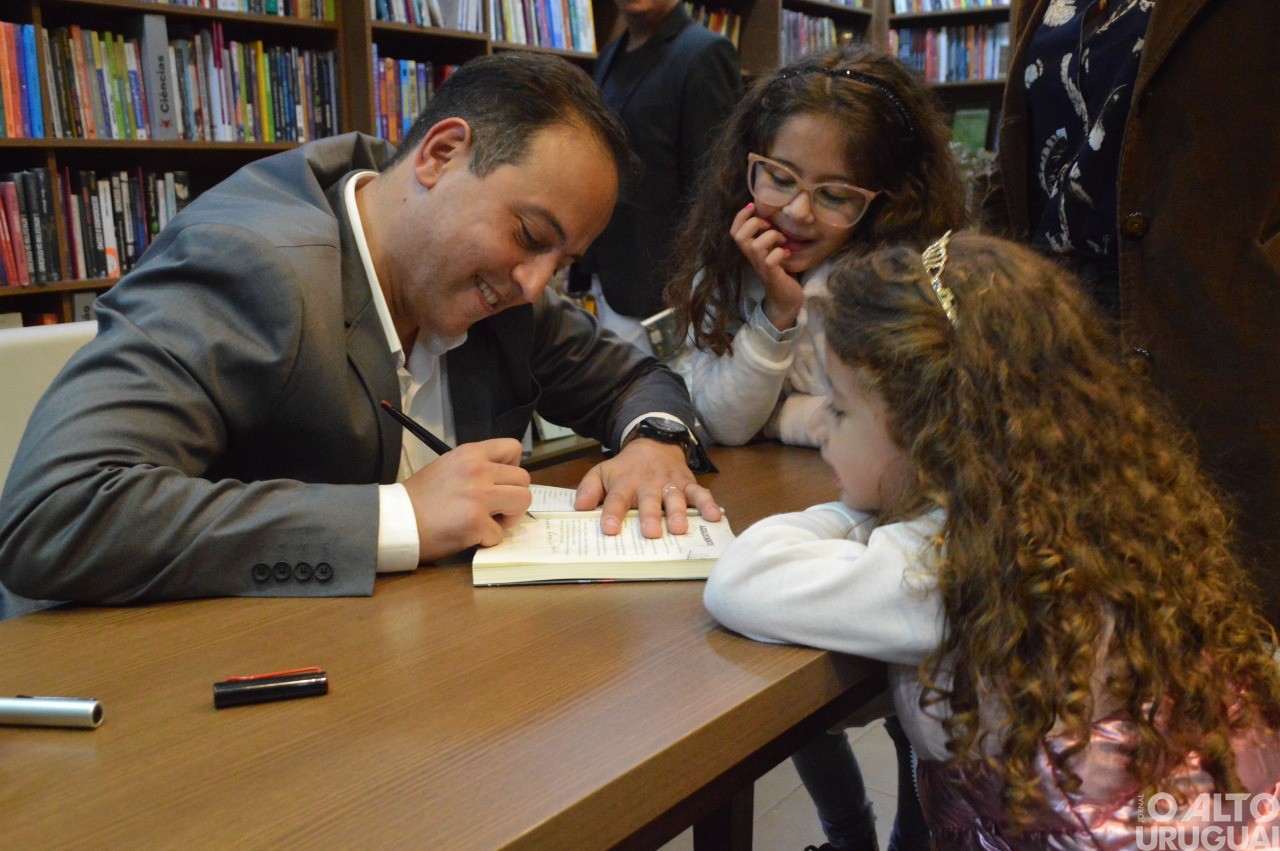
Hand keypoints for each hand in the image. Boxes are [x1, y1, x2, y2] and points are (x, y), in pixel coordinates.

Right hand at [401, 438, 531, 561]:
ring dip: (510, 517)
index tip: (501, 482)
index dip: (513, 467)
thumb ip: (475, 469)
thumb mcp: (447, 468)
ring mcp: (478, 496)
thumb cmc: (418, 498)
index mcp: (470, 454)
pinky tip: (470, 536)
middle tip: (496, 509)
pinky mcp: (475, 522)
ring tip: (491, 522)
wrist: (395, 521)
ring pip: (523, 501)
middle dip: (514, 497)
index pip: (513, 448)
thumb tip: (501, 482)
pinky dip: (488, 540)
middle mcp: (477, 470)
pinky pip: (500, 534)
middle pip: (523, 479)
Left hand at [574, 439, 720, 537]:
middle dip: (650, 516)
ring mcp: (670, 483)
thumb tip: (579, 508)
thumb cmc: (626, 467)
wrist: (654, 443)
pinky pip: (700, 493)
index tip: (610, 529)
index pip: (616, 499)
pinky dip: (708, 504)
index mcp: (625, 482)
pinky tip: (714, 516)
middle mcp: (648, 483)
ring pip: (675, 498)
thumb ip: (589, 489)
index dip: (612, 514)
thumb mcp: (602, 472)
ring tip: (679, 529)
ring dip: (678, 513)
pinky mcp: (688, 483)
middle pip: (649, 501)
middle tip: (651, 533)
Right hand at [731, 203, 804, 330]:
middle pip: (739, 236)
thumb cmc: (781, 272)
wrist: (786, 299)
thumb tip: (774, 213)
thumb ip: (768, 236)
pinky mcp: (772, 275)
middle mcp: (752, 258)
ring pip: (755, 246)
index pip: (734, 231)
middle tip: (770, 225)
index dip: (740, 216)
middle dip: (754, 223)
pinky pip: (771, 260)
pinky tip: (787, 254)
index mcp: (750, 250)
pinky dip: (780, 253)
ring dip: (771, 237)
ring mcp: (761, 267)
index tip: (753, 206)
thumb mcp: (772, 250)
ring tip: (783, 240)